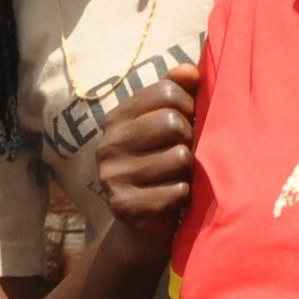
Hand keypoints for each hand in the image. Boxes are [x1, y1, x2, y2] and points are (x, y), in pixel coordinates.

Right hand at [92, 60, 200, 239]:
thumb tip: (191, 70)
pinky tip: (174, 200)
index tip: (189, 122)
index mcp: (117, 118)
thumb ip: (177, 93)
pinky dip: (184, 195)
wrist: (144, 229)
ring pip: (179, 157)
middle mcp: (108, 144)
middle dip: (190, 140)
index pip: (167, 92)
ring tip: (178, 177)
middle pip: (173, 123)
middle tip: (184, 156)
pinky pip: (176, 191)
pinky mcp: (124, 206)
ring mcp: (112, 176)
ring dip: (189, 171)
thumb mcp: (166, 127)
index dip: (189, 106)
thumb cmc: (163, 168)